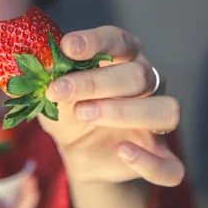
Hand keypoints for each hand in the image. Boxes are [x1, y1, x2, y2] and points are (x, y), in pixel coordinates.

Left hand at [39, 26, 184, 186]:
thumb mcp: (53, 93)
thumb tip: (35, 63)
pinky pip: (172, 166)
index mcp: (124, 60)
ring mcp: (157, 122)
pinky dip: (149, 161)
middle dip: (97, 82)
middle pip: (139, 75)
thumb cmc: (69, 109)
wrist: (78, 152)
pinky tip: (123, 152)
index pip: (118, 41)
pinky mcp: (160, 157)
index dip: (95, 41)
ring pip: (166, 110)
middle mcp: (148, 85)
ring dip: (125, 112)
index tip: (66, 47)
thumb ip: (49, 77)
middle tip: (61, 91)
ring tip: (84, 114)